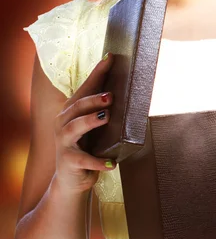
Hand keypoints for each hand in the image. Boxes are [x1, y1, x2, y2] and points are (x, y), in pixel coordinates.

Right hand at [53, 53, 115, 195]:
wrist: (71, 180)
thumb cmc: (87, 145)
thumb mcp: (94, 125)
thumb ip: (104, 108)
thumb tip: (128, 86)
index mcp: (71, 111)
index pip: (85, 88)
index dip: (97, 73)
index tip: (110, 58)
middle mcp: (63, 123)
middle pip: (77, 106)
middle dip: (93, 99)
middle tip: (111, 95)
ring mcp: (64, 142)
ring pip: (74, 128)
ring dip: (91, 121)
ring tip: (106, 116)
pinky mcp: (68, 161)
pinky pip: (84, 160)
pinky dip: (98, 161)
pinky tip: (111, 163)